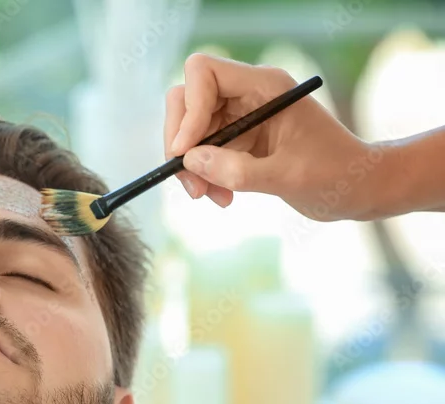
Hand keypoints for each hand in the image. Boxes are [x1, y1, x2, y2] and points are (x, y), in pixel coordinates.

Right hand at [164, 53, 382, 221]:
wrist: (356, 189)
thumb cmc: (335, 175)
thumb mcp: (287, 176)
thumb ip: (237, 170)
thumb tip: (190, 161)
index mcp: (265, 86)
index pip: (203, 73)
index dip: (188, 109)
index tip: (186, 151)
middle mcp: (248, 94)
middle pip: (187, 100)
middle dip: (181, 141)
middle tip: (190, 181)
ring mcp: (241, 117)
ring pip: (190, 130)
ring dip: (191, 166)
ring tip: (209, 196)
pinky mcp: (238, 140)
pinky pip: (202, 151)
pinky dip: (202, 175)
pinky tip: (222, 196)